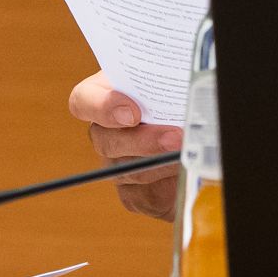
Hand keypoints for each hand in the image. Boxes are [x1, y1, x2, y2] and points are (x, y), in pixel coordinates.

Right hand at [68, 71, 183, 220]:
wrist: (193, 129)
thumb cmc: (177, 96)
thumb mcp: (170, 81)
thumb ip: (167, 83)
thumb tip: (188, 88)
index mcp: (104, 95)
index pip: (84, 101)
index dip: (103, 107)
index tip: (132, 113)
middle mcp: (104, 132)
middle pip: (107, 141)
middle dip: (144, 141)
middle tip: (176, 137)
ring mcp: (115, 165)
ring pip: (130, 171)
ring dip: (162, 164)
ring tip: (190, 153)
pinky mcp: (133, 193)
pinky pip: (146, 195)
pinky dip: (169, 184)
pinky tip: (187, 172)